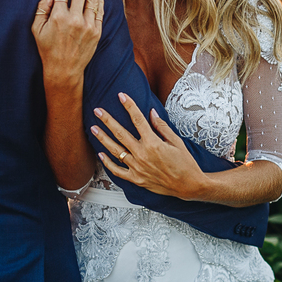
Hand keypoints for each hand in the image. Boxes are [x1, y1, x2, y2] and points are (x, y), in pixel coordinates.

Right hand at [32, 0, 102, 85]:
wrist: (64, 69)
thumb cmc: (47, 48)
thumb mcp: (37, 28)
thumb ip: (42, 7)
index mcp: (57, 17)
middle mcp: (74, 20)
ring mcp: (87, 26)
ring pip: (92, 0)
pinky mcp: (97, 32)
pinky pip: (100, 12)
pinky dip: (100, 0)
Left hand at [92, 93, 208, 199]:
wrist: (189, 185)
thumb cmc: (185, 163)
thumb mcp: (177, 142)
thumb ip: (162, 127)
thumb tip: (151, 113)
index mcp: (153, 143)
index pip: (138, 120)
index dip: (129, 106)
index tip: (122, 96)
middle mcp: (142, 155)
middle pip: (120, 134)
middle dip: (107, 120)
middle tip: (98, 111)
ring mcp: (137, 168)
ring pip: (115, 151)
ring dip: (103, 138)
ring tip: (93, 128)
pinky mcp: (136, 179)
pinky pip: (117, 171)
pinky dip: (107, 163)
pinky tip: (101, 154)